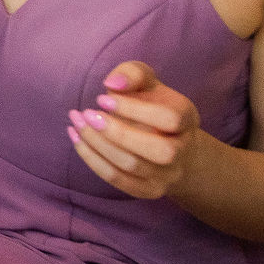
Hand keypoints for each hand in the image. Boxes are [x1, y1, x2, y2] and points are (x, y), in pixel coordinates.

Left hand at [67, 61, 204, 200]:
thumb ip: (132, 73)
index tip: (102, 98)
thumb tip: (113, 83)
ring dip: (97, 143)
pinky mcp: (148, 190)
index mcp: (186, 118)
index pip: (169, 118)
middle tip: (87, 114)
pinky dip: (92, 159)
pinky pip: (118, 180)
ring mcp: (167, 174)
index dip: (134, 109)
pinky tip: (77, 138)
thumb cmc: (150, 103)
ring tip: (77, 122)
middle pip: (159, 150)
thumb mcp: (145, 81)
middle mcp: (183, 150)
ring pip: (133, 165)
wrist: (166, 141)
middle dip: (117, 133)